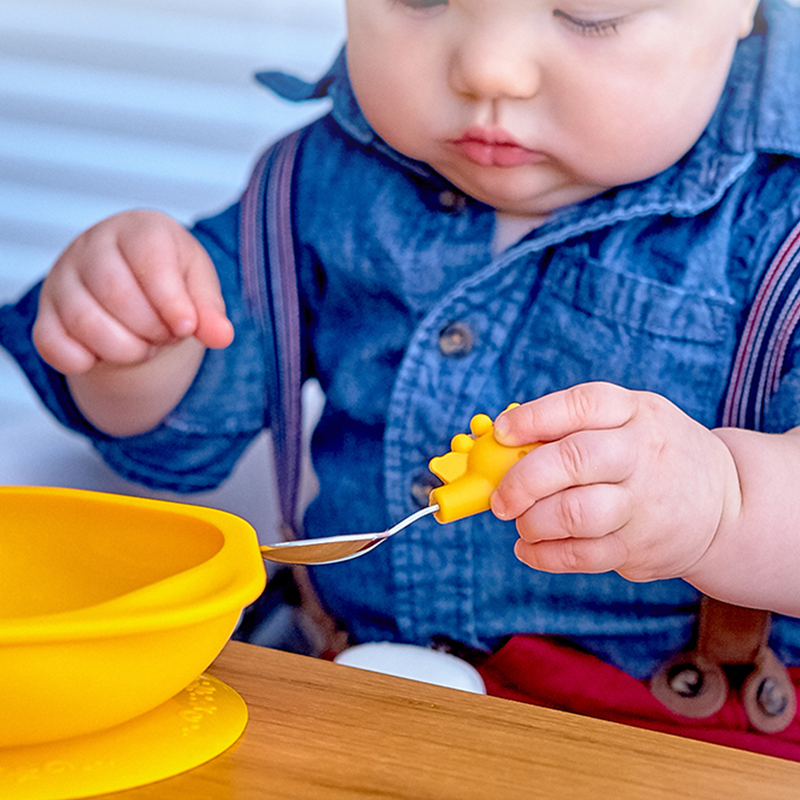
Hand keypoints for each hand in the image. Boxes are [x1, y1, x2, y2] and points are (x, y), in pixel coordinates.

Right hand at [33, 210, 233, 374]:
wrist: (135, 286)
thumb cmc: (170, 280)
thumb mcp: (199, 287)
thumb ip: (210, 311)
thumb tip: (221, 336)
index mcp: (139, 229)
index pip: (148, 257)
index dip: (170, 300)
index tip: (186, 327)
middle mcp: (93, 246)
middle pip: (116, 294)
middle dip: (151, 329)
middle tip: (168, 335)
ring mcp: (62, 279)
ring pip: (84, 322)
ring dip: (125, 349)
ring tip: (146, 346)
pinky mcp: (45, 313)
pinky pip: (52, 344)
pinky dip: (84, 361)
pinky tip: (108, 357)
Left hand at [490, 382, 739, 581]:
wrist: (728, 505)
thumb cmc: (654, 454)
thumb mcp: (630, 420)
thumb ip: (573, 427)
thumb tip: (501, 444)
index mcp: (635, 412)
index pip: (579, 405)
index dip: (532, 418)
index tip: (501, 433)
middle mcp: (641, 454)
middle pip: (573, 460)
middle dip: (522, 480)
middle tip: (501, 498)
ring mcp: (643, 503)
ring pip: (575, 513)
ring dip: (533, 522)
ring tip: (522, 523)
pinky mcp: (640, 547)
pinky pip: (582, 556)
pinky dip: (544, 556)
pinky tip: (531, 548)